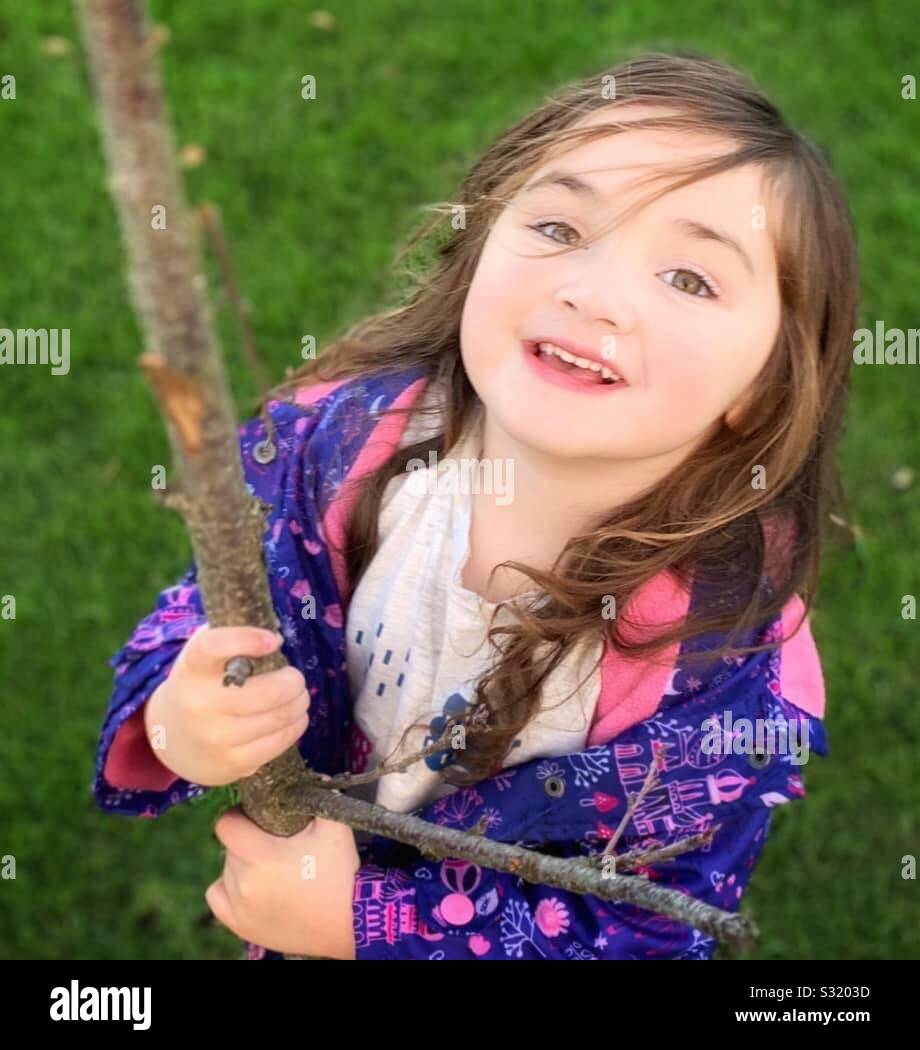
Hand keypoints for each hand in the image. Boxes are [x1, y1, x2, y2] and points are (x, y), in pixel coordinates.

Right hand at [144, 625, 309, 786]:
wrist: (169, 738)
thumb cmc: (200, 685)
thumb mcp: (202, 656)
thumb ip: (229, 636)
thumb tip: (274, 633)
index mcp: (193, 668)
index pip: (213, 647)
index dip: (246, 639)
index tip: (273, 641)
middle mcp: (200, 703)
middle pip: (270, 691)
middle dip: (294, 681)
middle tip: (295, 678)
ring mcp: (215, 737)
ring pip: (281, 717)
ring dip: (300, 703)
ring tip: (298, 698)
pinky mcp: (231, 763)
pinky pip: (279, 742)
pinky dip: (296, 726)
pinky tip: (294, 718)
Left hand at [205, 807, 359, 957]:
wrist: (349, 922)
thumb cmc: (340, 872)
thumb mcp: (334, 827)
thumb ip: (315, 795)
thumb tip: (302, 775)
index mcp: (261, 856)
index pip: (226, 825)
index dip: (240, 815)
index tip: (258, 817)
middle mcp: (243, 883)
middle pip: (230, 847)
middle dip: (249, 840)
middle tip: (276, 845)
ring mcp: (239, 908)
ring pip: (226, 870)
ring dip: (242, 864)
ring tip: (272, 868)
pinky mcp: (240, 926)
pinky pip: (217, 896)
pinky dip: (229, 888)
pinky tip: (253, 886)